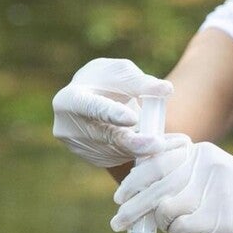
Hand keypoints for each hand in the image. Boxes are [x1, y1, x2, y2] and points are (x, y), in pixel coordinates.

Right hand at [51, 59, 172, 167]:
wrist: (93, 99)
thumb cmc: (108, 81)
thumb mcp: (122, 73)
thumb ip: (141, 82)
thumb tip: (166, 89)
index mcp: (69, 99)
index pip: (91, 108)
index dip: (111, 114)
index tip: (133, 119)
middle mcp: (67, 127)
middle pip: (104, 137)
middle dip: (133, 142)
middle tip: (158, 144)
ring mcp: (77, 147)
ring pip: (114, 151)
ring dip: (139, 147)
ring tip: (157, 139)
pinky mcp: (91, 159)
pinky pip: (118, 159)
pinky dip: (135, 153)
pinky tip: (144, 143)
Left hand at [112, 139, 232, 232]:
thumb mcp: (214, 175)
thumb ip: (184, 176)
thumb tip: (145, 192)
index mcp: (200, 151)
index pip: (155, 156)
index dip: (133, 177)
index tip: (120, 195)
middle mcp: (202, 165)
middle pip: (151, 181)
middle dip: (129, 203)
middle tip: (117, 221)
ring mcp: (208, 190)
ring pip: (160, 205)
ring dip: (151, 220)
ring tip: (151, 229)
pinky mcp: (215, 217)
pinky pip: (177, 226)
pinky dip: (172, 232)